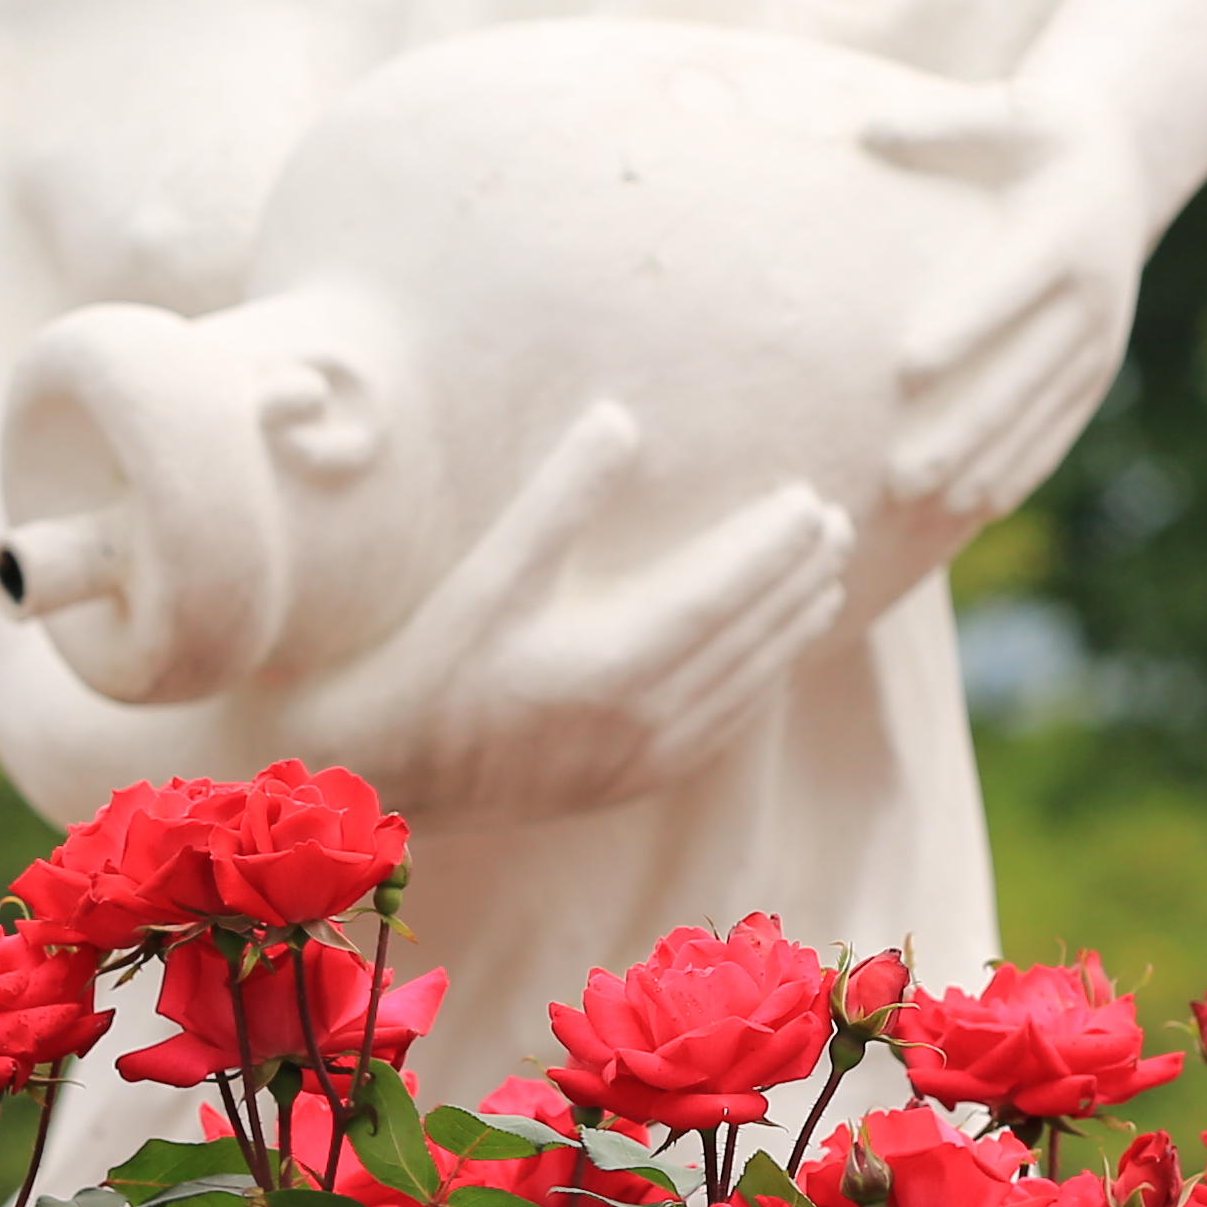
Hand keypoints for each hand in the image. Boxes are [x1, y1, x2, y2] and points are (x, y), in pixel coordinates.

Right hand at [289, 397, 853, 825]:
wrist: (369, 781)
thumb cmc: (415, 665)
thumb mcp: (481, 577)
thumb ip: (555, 500)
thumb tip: (619, 417)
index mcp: (606, 668)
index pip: (719, 596)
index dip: (771, 547)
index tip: (810, 499)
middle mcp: (634, 726)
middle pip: (745, 643)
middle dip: (796, 580)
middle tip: (837, 525)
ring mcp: (631, 765)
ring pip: (741, 693)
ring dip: (787, 635)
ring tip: (824, 583)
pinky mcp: (617, 789)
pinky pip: (714, 736)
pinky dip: (754, 693)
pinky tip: (769, 666)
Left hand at [864, 76, 1148, 545]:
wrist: (1120, 158)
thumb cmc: (1038, 131)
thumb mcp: (1001, 112)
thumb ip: (937, 124)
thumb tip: (864, 130)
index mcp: (1065, 232)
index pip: (1007, 288)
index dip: (962, 328)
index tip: (906, 369)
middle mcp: (1092, 294)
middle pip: (1021, 371)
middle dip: (964, 426)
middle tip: (900, 472)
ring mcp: (1100, 337)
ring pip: (1042, 412)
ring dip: (990, 460)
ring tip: (933, 503)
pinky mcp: (1099, 365)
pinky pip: (1062, 424)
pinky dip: (1026, 464)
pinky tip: (982, 504)